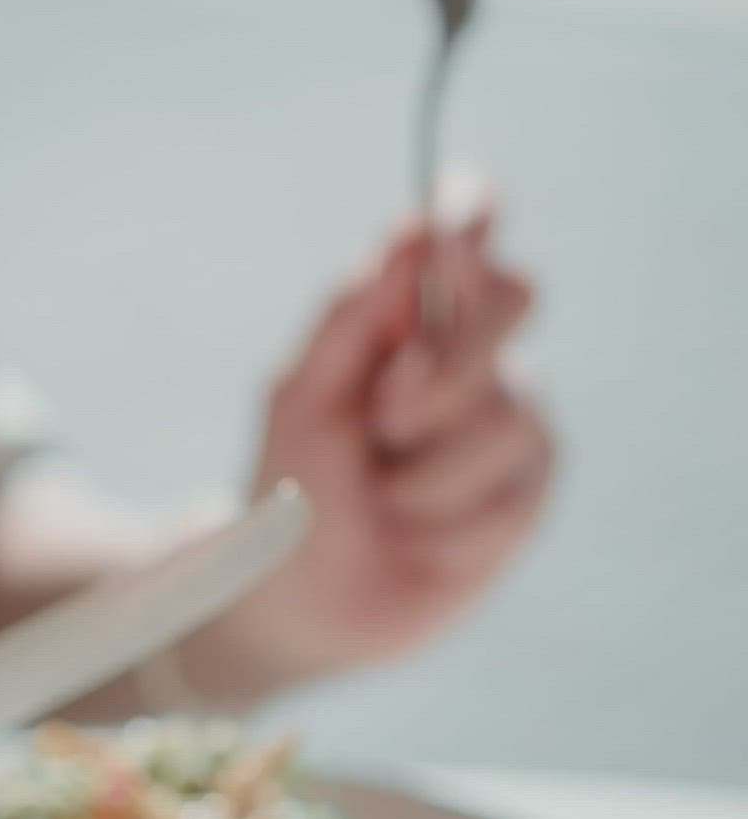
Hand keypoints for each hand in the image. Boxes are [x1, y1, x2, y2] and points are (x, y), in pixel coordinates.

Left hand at [200, 206, 551, 696]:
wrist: (298, 602)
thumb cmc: (291, 489)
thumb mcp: (300, 399)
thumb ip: (352, 316)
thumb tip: (411, 231)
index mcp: (408, 317)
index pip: (462, 238)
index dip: (471, 216)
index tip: (454, 225)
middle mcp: (471, 355)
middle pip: (514, 298)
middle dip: (448, 362)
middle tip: (385, 417)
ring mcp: (508, 422)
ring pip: (502, 415)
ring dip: (422, 474)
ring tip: (381, 501)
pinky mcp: (527, 494)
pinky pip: (510, 495)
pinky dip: (444, 526)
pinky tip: (416, 539)